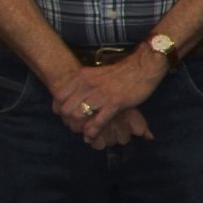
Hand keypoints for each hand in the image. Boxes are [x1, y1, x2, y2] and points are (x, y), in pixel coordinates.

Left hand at [51, 49, 166, 142]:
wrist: (144, 66)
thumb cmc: (122, 71)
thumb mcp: (96, 73)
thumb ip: (84, 84)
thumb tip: (77, 98)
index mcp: (82, 77)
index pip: (59, 95)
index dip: (59, 107)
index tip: (64, 114)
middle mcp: (88, 85)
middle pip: (67, 109)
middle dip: (69, 120)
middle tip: (76, 126)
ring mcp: (101, 95)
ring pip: (79, 116)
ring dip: (80, 127)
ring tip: (84, 132)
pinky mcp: (115, 103)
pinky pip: (98, 122)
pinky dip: (93, 132)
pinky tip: (93, 136)